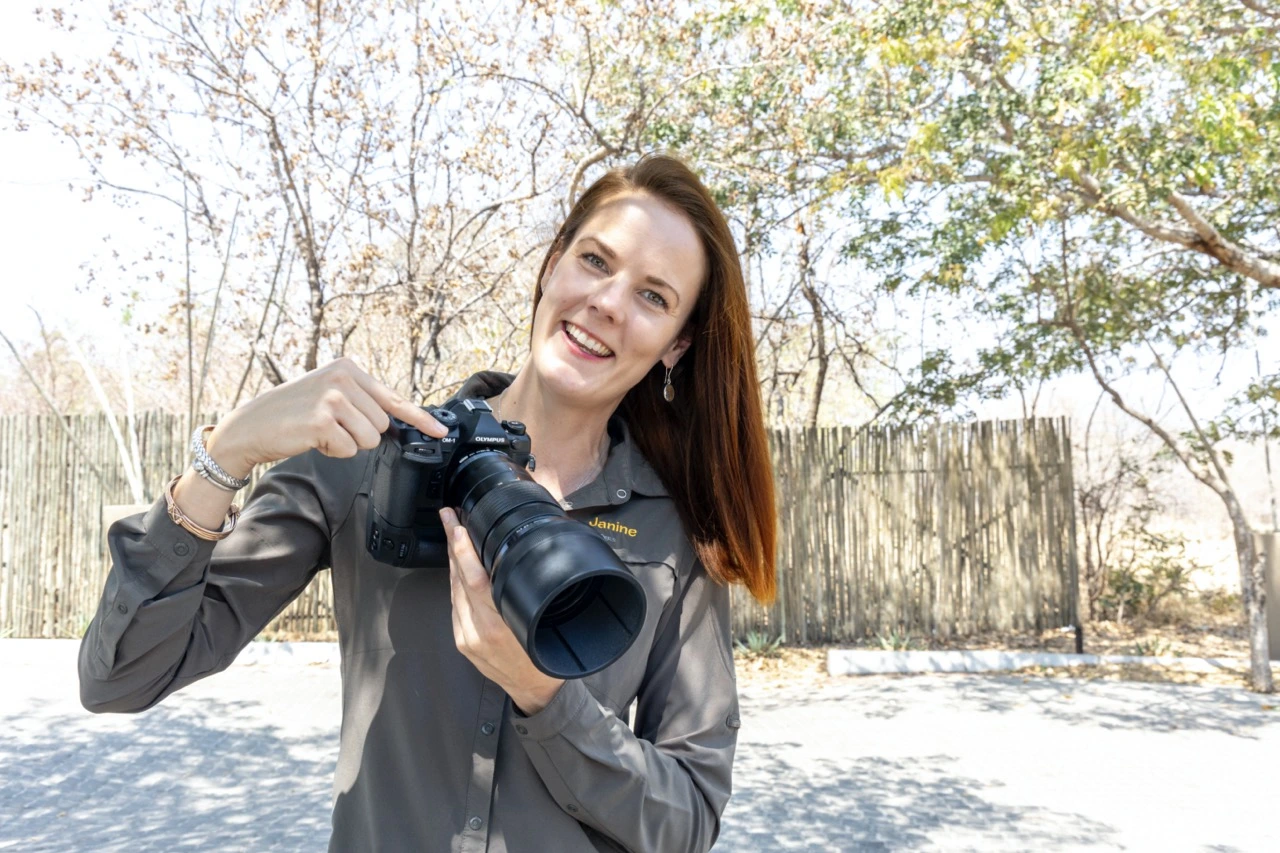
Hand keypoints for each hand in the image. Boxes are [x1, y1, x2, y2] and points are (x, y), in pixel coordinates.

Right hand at [205, 357, 446, 476]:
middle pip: (381, 424)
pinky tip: (312, 438)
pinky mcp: (323, 419)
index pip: (392, 398)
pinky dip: (332, 451)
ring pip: (369, 439)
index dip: (419, 418)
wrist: (251, 426)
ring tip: (320, 430)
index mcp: (348, 368)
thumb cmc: (292, 413)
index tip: (439, 431)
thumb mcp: (330, 395)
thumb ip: (362, 402)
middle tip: (329, 426)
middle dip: (359, 434)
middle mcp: (343, 377)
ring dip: (346, 443)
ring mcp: (333, 397)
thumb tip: (398, 420)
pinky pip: (348, 449)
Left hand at [440, 507, 564, 713]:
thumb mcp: (542, 620)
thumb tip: (522, 555)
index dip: (462, 548)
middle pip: (458, 578)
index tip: (458, 525)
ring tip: (453, 535)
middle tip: (449, 517)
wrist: (534, 691)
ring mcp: (466, 636)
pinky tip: (458, 568)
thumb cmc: (545, 655)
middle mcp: (478, 630)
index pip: (474, 577)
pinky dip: (455, 582)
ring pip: (453, 589)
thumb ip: (526, 591)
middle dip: (452, 544)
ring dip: (453, 561)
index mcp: (499, 625)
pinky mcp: (461, 641)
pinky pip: (454, 605)